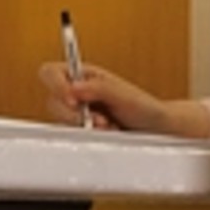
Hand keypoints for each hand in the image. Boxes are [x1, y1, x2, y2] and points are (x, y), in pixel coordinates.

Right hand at [40, 59, 166, 132]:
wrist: (158, 130)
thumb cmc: (146, 108)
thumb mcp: (125, 95)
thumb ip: (99, 89)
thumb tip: (74, 87)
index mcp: (85, 76)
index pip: (51, 73)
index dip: (56, 85)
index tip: (73, 100)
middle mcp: (77, 93)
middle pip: (52, 101)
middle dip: (74, 114)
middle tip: (99, 120)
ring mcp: (77, 113)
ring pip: (61, 121)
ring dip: (84, 126)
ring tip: (109, 127)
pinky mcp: (81, 130)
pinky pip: (73, 135)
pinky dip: (89, 137)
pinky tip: (108, 134)